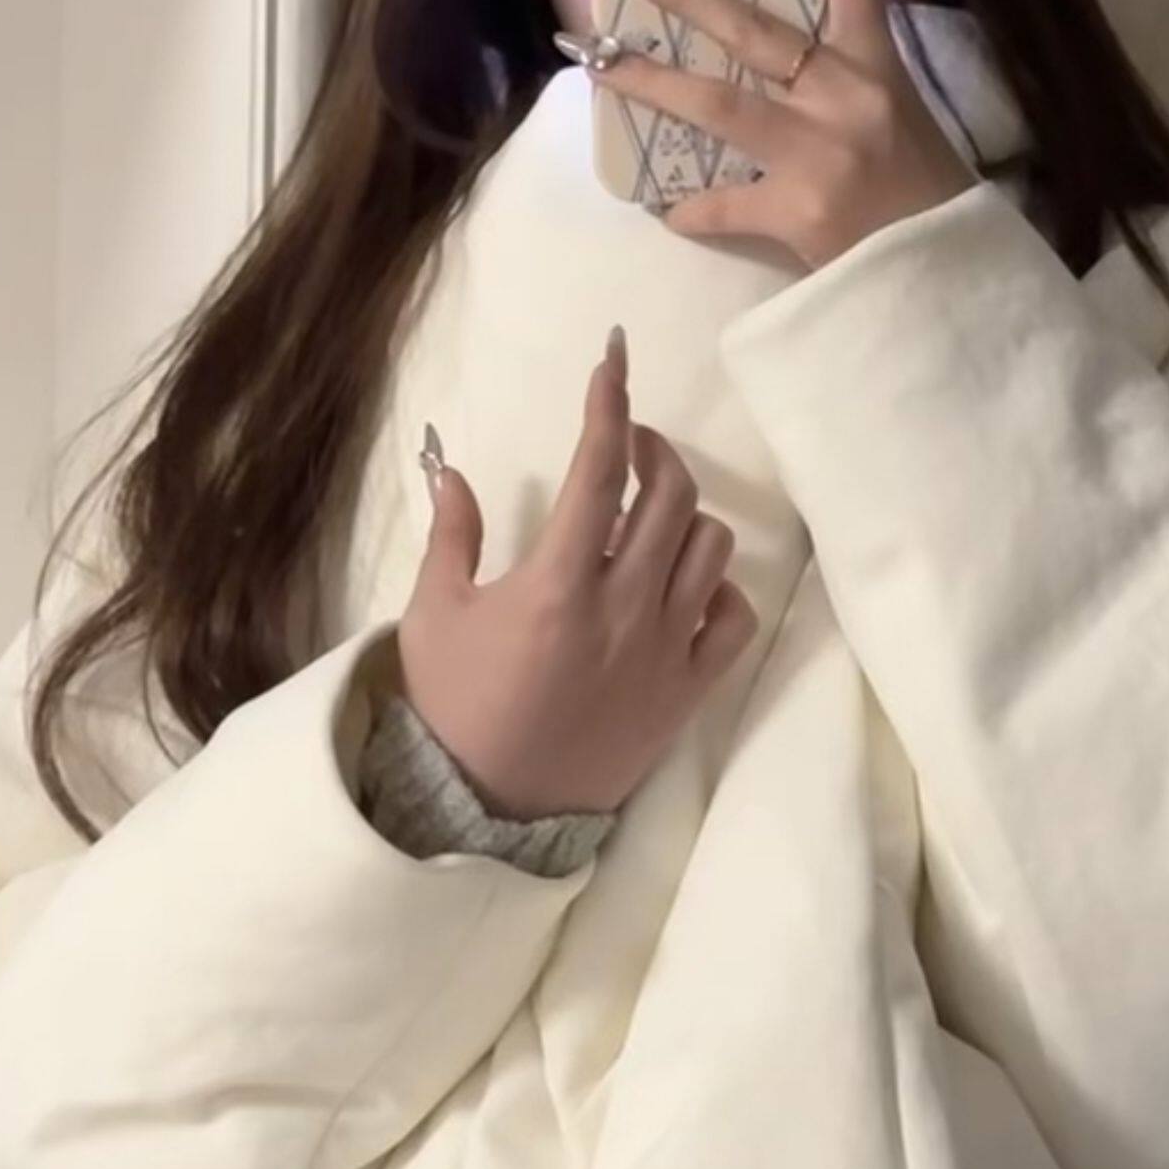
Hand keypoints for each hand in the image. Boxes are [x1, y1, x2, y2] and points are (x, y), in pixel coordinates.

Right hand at [392, 330, 758, 818]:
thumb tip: (454, 468)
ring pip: (710, 548)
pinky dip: (719, 589)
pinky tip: (684, 586)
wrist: (485, 809)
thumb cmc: (453, 708)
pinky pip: (734, 619)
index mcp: (558, 583)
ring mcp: (664, 651)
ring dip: (683, 516)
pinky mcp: (687, 691)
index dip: (609, 402)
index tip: (613, 359)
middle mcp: (623, 609)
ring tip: (649, 519)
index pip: (599, 468)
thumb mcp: (434, 615)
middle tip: (628, 446)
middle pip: (670, 494)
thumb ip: (451, 535)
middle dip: (653, 449)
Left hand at [586, 0, 976, 270]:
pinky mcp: (795, 211)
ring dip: (648, 79)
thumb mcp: (898, 120)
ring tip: (593, 58)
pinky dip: (693, 209)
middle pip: (747, 26)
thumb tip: (781, 65)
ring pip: (715, 103)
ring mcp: (817, 153)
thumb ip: (843, 86)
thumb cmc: (926, 198)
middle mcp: (843, 97)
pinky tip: (670, 211)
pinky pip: (721, 204)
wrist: (948, 281)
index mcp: (876, 66)